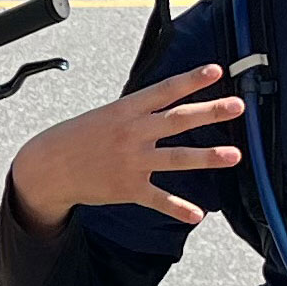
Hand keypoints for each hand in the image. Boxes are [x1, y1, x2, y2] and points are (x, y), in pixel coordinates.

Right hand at [6, 64, 245, 231]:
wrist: (49, 167)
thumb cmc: (78, 137)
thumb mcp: (106, 115)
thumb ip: (137, 112)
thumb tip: (166, 103)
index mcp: (125, 111)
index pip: (164, 91)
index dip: (190, 80)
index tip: (215, 70)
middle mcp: (132, 133)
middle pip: (178, 120)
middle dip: (210, 112)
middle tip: (237, 105)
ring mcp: (132, 162)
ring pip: (177, 158)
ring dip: (207, 157)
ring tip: (234, 155)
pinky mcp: (128, 188)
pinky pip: (159, 199)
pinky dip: (179, 208)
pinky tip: (198, 214)